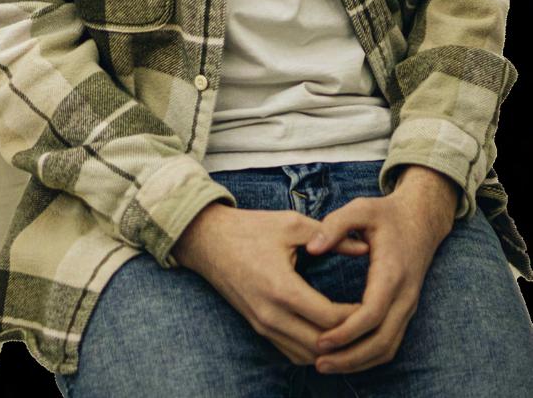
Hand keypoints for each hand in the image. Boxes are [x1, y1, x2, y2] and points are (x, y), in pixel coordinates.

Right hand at [172, 203, 366, 366]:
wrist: (207, 240)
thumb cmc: (250, 228)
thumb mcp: (290, 224)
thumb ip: (328, 236)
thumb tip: (364, 247)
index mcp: (282, 288)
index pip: (330, 320)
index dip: (356, 317)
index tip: (373, 303)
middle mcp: (271, 315)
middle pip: (322, 346)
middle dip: (348, 337)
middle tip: (369, 321)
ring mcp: (262, 325)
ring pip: (307, 356)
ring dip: (331, 348)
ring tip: (352, 329)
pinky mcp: (257, 327)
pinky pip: (291, 352)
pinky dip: (312, 349)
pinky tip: (326, 333)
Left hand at [304, 165, 458, 374]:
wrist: (421, 220)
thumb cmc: (386, 214)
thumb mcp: (360, 208)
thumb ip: (335, 225)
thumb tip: (312, 248)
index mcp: (392, 272)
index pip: (372, 313)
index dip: (347, 331)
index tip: (320, 339)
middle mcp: (404, 296)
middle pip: (382, 341)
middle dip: (351, 357)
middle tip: (318, 363)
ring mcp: (408, 306)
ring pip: (388, 347)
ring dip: (359, 361)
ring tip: (327, 365)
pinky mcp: (404, 311)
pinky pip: (390, 342)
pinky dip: (369, 356)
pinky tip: (345, 358)